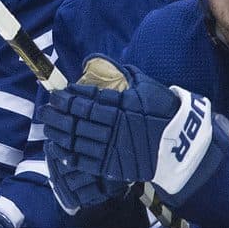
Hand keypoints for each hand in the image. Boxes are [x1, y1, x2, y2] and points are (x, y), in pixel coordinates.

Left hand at [43, 57, 228, 201]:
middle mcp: (114, 126)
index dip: (68, 97)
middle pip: (77, 120)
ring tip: (47, 127)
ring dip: (59, 133)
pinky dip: (70, 155)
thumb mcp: (146, 86)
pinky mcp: (115, 166)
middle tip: (44, 110)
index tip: (56, 94)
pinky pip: (87, 162)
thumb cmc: (164, 110)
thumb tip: (100, 61)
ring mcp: (114, 148)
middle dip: (58, 114)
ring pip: (78, 140)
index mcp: (121, 105)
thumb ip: (123, 74)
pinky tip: (58, 149)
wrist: (183, 144)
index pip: (86, 100)